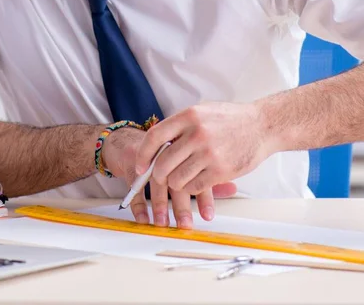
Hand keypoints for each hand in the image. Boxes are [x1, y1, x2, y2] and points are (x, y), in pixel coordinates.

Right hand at [101, 126, 235, 228]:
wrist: (131, 138)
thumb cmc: (163, 152)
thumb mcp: (188, 158)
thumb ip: (208, 172)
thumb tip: (232, 188)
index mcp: (186, 146)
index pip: (197, 171)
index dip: (203, 195)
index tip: (208, 216)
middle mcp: (169, 150)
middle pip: (177, 176)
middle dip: (182, 204)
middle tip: (186, 224)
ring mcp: (150, 156)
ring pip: (157, 181)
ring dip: (160, 205)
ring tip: (164, 224)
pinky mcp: (133, 163)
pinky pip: (135, 186)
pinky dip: (139, 205)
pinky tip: (144, 219)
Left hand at [136, 102, 272, 199]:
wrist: (262, 126)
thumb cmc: (231, 119)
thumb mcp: (202, 111)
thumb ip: (181, 126)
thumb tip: (156, 145)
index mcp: (189, 115)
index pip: (154, 137)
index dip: (143, 155)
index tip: (141, 166)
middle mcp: (197, 134)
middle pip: (163, 163)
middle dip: (158, 175)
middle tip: (162, 177)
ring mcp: (208, 153)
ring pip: (177, 179)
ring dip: (176, 183)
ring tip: (183, 177)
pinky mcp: (220, 170)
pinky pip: (194, 187)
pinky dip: (192, 188)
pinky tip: (197, 181)